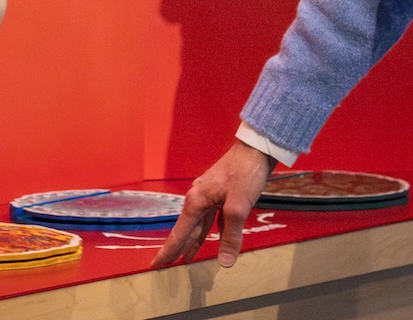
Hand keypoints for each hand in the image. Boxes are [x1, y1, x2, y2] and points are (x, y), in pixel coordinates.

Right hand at [151, 140, 274, 268]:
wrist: (256, 148)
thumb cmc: (245, 173)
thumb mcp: (238, 207)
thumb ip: (231, 235)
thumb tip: (224, 262)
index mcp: (196, 201)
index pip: (179, 233)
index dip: (169, 250)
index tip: (156, 264)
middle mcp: (198, 198)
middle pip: (186, 229)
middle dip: (177, 247)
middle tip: (165, 265)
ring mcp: (209, 195)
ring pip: (198, 224)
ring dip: (193, 241)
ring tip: (186, 258)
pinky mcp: (220, 194)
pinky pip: (210, 218)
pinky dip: (208, 231)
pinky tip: (210, 240)